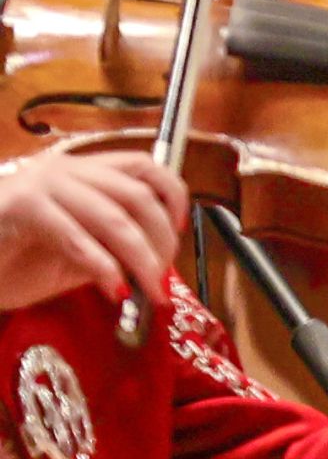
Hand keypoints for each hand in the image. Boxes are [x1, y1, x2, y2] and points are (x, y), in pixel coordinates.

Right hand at [0, 151, 185, 311]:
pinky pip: (79, 237)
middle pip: (137, 196)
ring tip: (149, 292)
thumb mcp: (73, 253)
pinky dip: (104, 267)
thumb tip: (156, 260)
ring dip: (141, 259)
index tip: (179, 231)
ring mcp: (42, 184)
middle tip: (162, 279)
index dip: (173, 195)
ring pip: (116, 217)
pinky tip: (114, 291)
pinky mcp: (23, 206)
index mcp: (79, 171)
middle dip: (161, 241)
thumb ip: (111, 246)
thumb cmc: (10, 260)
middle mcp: (64, 169)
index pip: (143, 166)